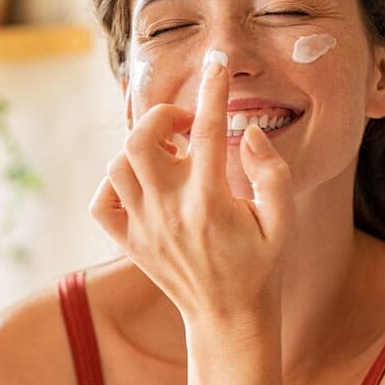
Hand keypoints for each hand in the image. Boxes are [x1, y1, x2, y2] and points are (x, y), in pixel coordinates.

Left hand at [89, 53, 293, 326]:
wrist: (229, 320)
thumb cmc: (262, 267)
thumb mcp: (283, 220)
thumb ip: (271, 173)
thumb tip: (248, 133)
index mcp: (211, 201)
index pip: (207, 130)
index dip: (213, 90)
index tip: (217, 64)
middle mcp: (170, 210)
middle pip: (141, 141)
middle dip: (160, 118)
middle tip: (184, 125)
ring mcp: (144, 227)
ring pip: (117, 166)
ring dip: (139, 148)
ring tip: (167, 155)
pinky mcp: (129, 243)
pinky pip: (100, 203)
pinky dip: (112, 185)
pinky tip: (141, 185)